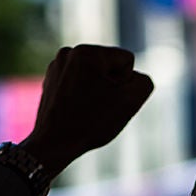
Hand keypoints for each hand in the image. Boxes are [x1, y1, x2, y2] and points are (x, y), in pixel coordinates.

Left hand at [18, 44, 154, 179]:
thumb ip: (144, 82)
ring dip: (98, 92)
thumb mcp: (130, 102)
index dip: (126, 84)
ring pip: (95, 76)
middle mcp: (69, 52)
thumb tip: (134, 78)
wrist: (53, 144)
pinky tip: (76, 111)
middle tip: (98, 108)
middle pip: (110, 67)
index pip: (127, 60)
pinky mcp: (51, 80)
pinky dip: (82, 96)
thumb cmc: (91, 123)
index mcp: (87, 52)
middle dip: (111, 87)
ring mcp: (57, 65)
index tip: (109, 100)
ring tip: (86, 110)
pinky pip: (79, 83)